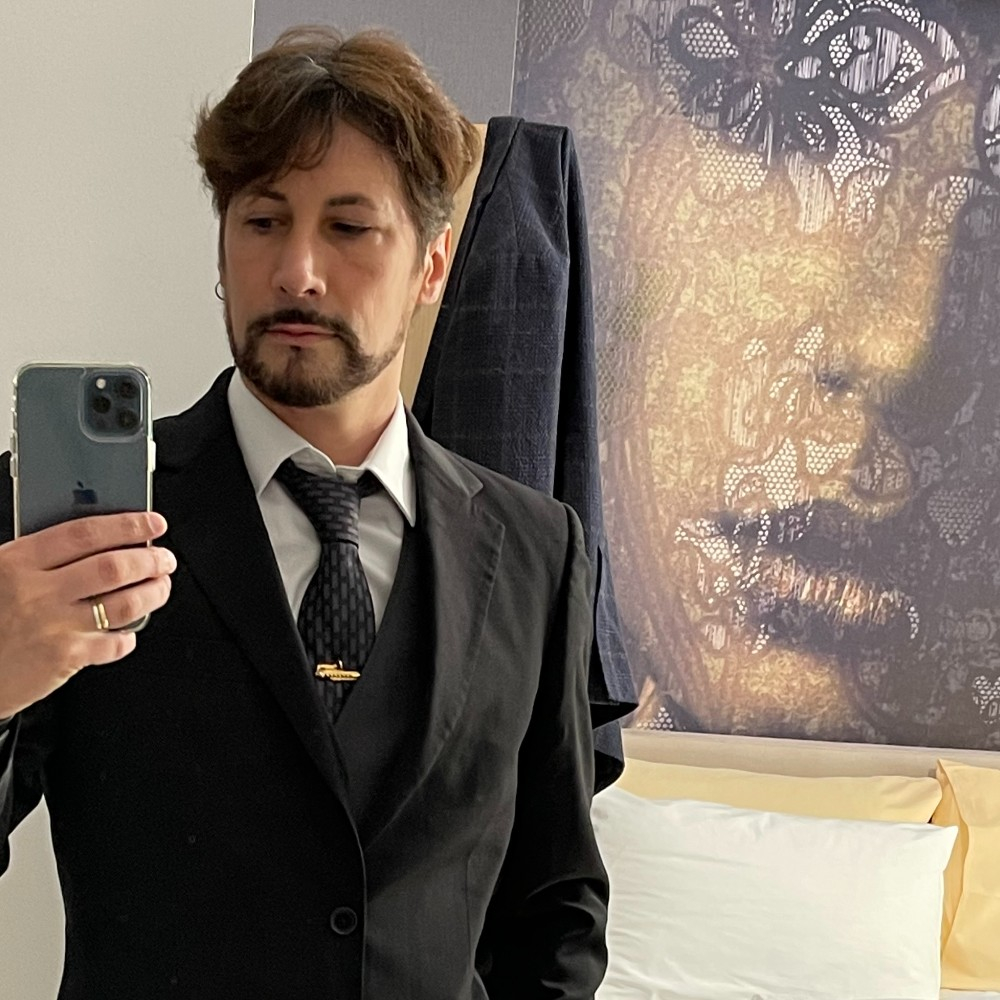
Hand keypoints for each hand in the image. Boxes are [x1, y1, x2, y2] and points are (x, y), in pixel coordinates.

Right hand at [0, 512, 174, 717]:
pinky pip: (113, 643)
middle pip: (112, 567)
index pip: (85, 533)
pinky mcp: (64, 658)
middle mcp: (37, 591)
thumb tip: (101, 538)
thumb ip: (41, 556)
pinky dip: (129, 636)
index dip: (128, 525)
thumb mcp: (0, 572)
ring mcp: (53, 626)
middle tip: (165, 559)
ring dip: (153, 593)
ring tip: (161, 587)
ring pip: (123, 603)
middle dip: (151, 560)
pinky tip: (129, 631)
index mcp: (17, 561)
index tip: (153, 524)